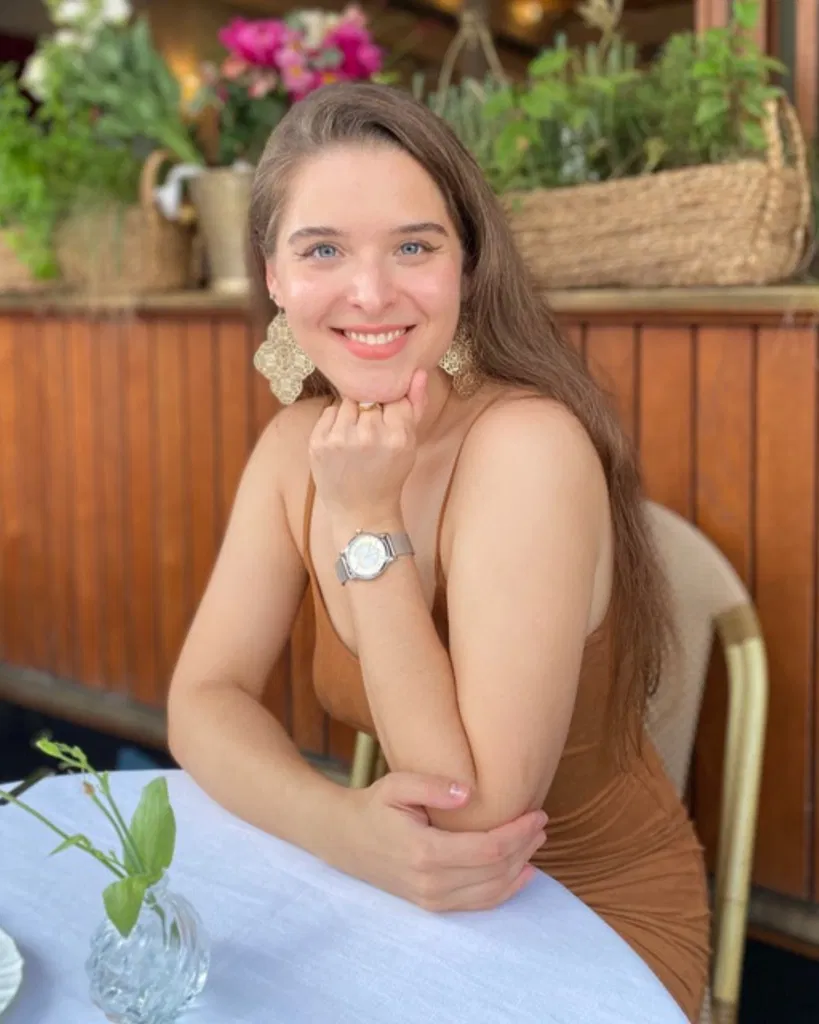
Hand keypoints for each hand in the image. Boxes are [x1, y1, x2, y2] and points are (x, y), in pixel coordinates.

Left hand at [309, 371, 428, 525]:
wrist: (361, 510)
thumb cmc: (389, 474)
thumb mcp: (410, 443)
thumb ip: (416, 405)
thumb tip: (418, 372)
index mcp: (397, 436)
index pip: (394, 395)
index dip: (390, 405)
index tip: (388, 420)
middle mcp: (368, 436)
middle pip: (369, 396)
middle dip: (371, 408)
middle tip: (371, 430)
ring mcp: (340, 439)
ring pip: (347, 400)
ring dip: (352, 411)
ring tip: (356, 435)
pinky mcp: (318, 443)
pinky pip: (329, 411)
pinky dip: (336, 420)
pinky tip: (342, 440)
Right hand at [337, 771, 546, 911]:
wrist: (344, 839)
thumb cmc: (373, 806)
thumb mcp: (397, 785)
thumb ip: (432, 786)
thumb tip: (469, 792)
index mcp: (425, 852)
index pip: (488, 850)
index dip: (518, 833)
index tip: (537, 814)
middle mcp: (431, 883)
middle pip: (496, 872)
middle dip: (525, 847)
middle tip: (542, 822)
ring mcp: (431, 899)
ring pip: (491, 892)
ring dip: (520, 868)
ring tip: (536, 842)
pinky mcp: (432, 905)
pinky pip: (478, 904)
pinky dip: (506, 890)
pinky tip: (523, 872)